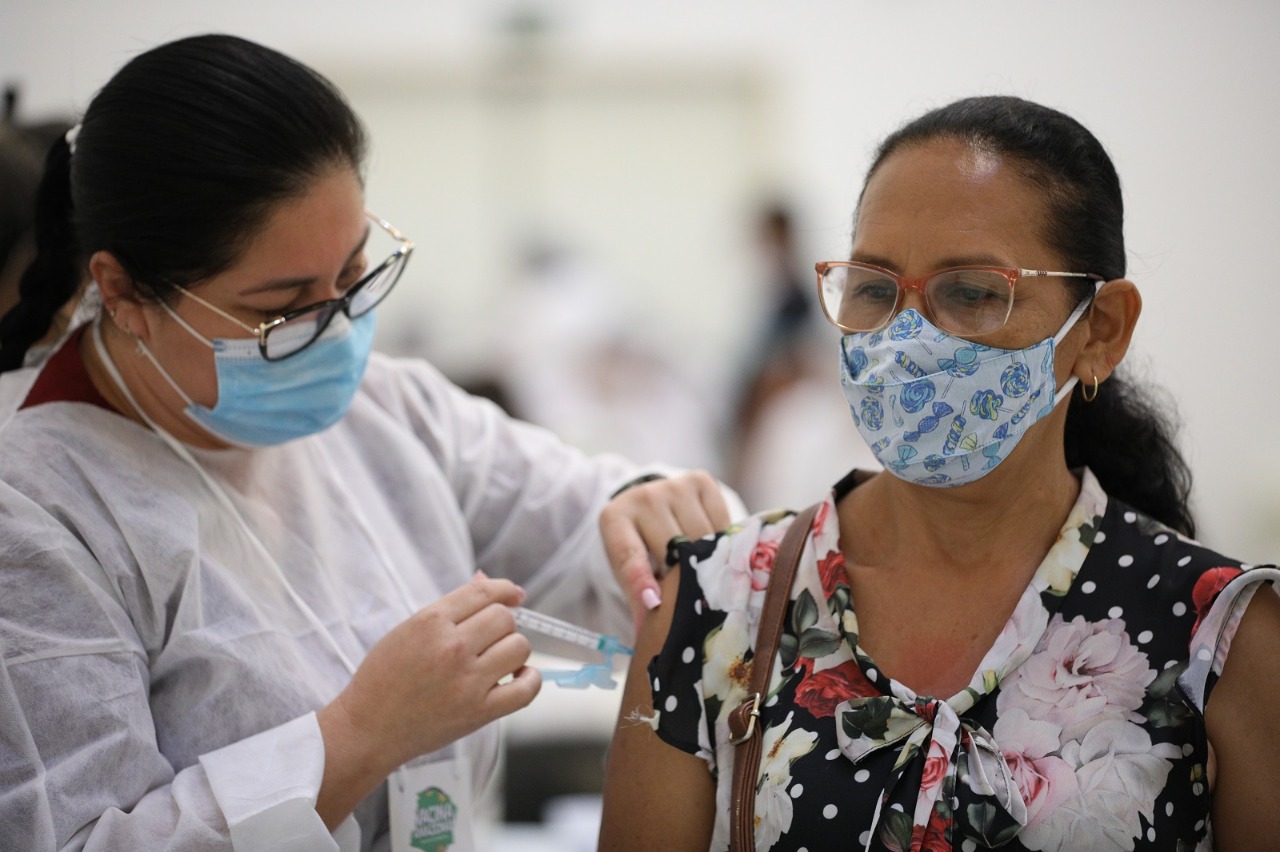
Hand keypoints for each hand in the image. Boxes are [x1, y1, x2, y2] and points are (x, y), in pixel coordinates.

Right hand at [315, 573, 539, 825]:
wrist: (367, 730)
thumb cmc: (383, 678)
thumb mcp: (407, 630)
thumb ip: (450, 607)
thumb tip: (487, 580)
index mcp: (430, 622)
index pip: (484, 592)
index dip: (504, 590)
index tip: (514, 595)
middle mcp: (451, 647)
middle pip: (504, 618)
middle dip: (501, 625)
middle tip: (488, 640)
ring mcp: (467, 681)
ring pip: (519, 646)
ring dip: (513, 650)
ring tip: (497, 660)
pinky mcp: (479, 712)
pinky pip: (527, 689)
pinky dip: (530, 679)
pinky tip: (517, 677)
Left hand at [599, 471, 730, 632]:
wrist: (650, 504)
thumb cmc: (639, 546)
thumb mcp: (630, 571)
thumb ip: (638, 597)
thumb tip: (647, 634)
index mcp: (615, 519)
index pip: (629, 555)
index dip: (642, 580)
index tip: (655, 602)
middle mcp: (643, 497)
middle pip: (673, 547)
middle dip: (685, 575)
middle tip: (696, 598)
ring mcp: (673, 486)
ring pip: (702, 536)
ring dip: (708, 559)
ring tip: (706, 573)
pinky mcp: (701, 481)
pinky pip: (721, 520)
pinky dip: (722, 540)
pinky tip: (714, 548)